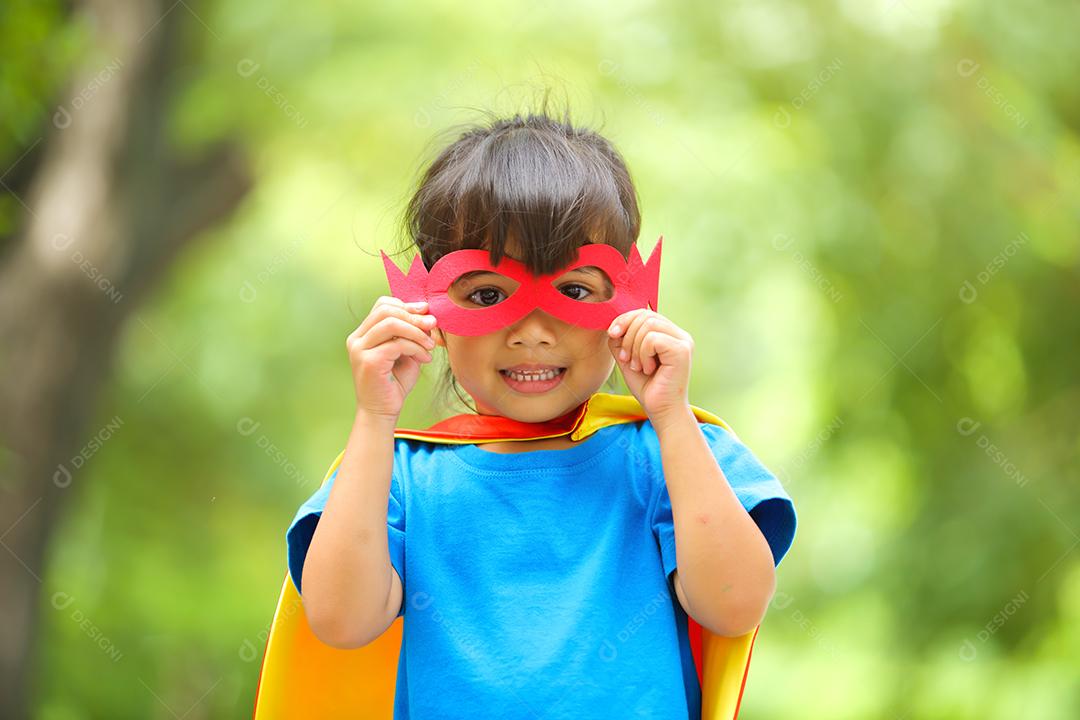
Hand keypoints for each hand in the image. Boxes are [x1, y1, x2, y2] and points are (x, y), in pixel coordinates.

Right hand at [347, 296, 437, 419]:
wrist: (382, 412)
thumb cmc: (394, 383)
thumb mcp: (406, 352)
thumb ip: (413, 333)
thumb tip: (428, 315)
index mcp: (363, 334)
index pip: (383, 305)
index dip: (407, 305)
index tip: (426, 313)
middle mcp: (357, 339)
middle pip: (386, 310)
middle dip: (414, 316)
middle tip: (433, 325)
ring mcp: (360, 349)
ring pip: (391, 323)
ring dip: (417, 331)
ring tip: (431, 345)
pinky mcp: (369, 361)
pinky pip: (397, 344)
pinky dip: (416, 347)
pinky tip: (425, 358)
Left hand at [607, 309, 693, 425]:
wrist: (661, 411)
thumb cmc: (647, 387)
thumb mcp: (628, 358)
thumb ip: (621, 340)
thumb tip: (613, 324)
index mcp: (668, 334)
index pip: (644, 313)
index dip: (625, 319)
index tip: (612, 334)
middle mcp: (679, 335)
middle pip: (645, 315)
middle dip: (627, 335)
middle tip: (626, 359)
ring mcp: (683, 341)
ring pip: (648, 325)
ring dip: (634, 347)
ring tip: (638, 366)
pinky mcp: (682, 350)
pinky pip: (652, 339)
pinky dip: (643, 354)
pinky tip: (648, 369)